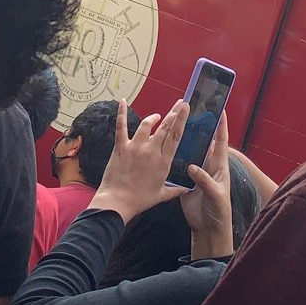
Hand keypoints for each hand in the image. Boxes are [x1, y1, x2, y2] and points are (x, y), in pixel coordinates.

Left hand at [89, 100, 187, 222]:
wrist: (117, 202)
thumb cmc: (139, 200)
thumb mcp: (161, 195)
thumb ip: (175, 190)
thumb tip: (187, 190)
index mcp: (164, 161)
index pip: (176, 135)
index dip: (181, 120)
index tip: (185, 108)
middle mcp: (152, 151)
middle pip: (166, 127)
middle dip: (174, 113)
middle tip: (179, 103)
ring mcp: (136, 147)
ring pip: (147, 125)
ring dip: (153, 118)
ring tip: (156, 116)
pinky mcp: (121, 147)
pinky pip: (122, 127)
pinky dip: (122, 114)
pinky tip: (122, 102)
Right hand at [182, 111, 233, 258]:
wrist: (208, 227)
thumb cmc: (218, 209)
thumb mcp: (215, 195)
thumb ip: (205, 180)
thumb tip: (192, 167)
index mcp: (219, 165)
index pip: (221, 141)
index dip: (221, 126)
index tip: (220, 110)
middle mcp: (208, 165)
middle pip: (205, 142)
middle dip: (200, 127)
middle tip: (192, 112)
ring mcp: (196, 172)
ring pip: (191, 152)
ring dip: (186, 141)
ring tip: (177, 125)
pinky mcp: (185, 181)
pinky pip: (179, 166)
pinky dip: (174, 158)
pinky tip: (165, 148)